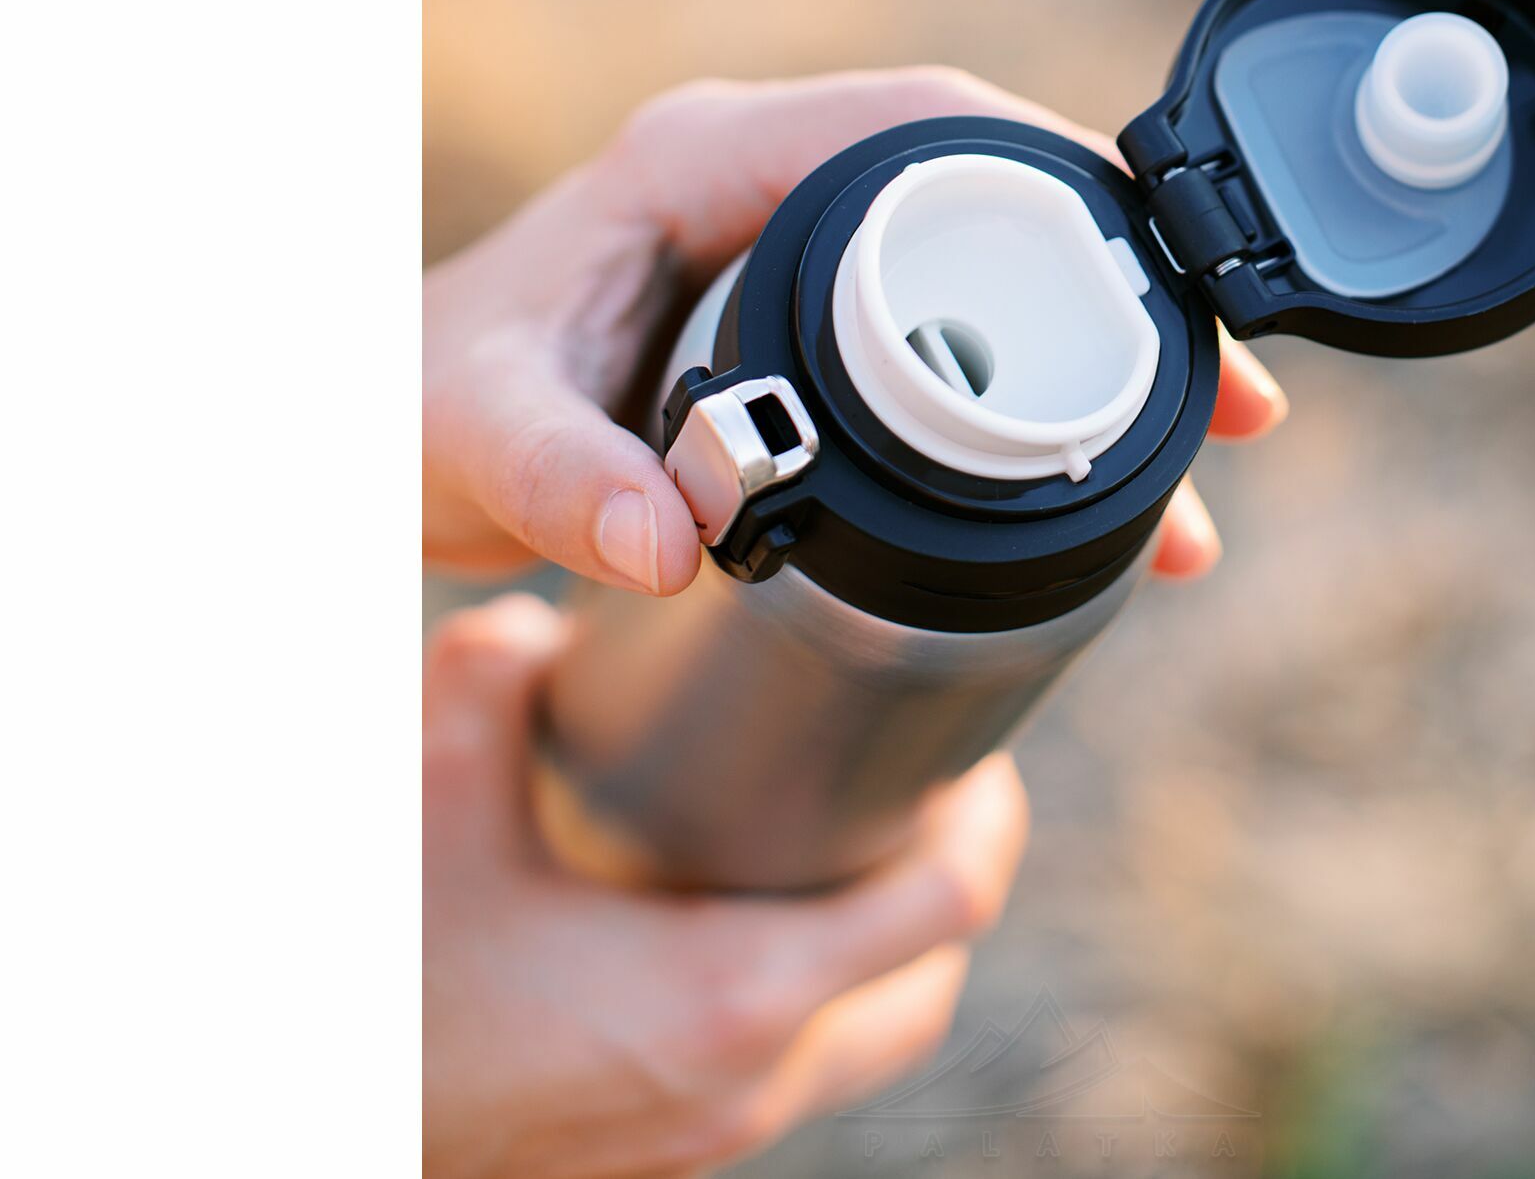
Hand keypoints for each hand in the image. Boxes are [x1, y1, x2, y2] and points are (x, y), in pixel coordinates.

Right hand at [423, 595, 1030, 1176]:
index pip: (946, 903)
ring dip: (892, 947)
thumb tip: (553, 618)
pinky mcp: (679, 1151)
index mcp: (735, 989)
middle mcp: (753, 1077)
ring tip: (855, 845)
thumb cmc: (390, 974)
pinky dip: (824, 998)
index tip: (967, 749)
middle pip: (933, 978)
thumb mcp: (436, 796)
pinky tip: (760, 925)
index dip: (984, 815)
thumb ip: (498, 673)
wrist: (340, 1114)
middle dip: (951, 877)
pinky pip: (803, 1069)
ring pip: (875, 1036)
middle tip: (925, 785)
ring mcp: (720, 1131)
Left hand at [424, 67, 1288, 594]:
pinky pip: (957, 341)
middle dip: (1130, 295)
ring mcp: (799, 258)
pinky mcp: (813, 329)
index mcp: (710, 162)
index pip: (923, 127)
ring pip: (994, 284)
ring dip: (1104, 371)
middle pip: (995, 207)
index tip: (1161, 270)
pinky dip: (1039, 410)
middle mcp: (772, 191)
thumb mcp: (475, 435)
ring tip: (1200, 481)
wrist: (392, 429)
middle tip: (1231, 404)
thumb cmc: (422, 402)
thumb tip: (667, 542)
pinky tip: (1102, 498)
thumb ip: (560, 478)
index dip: (1061, 182)